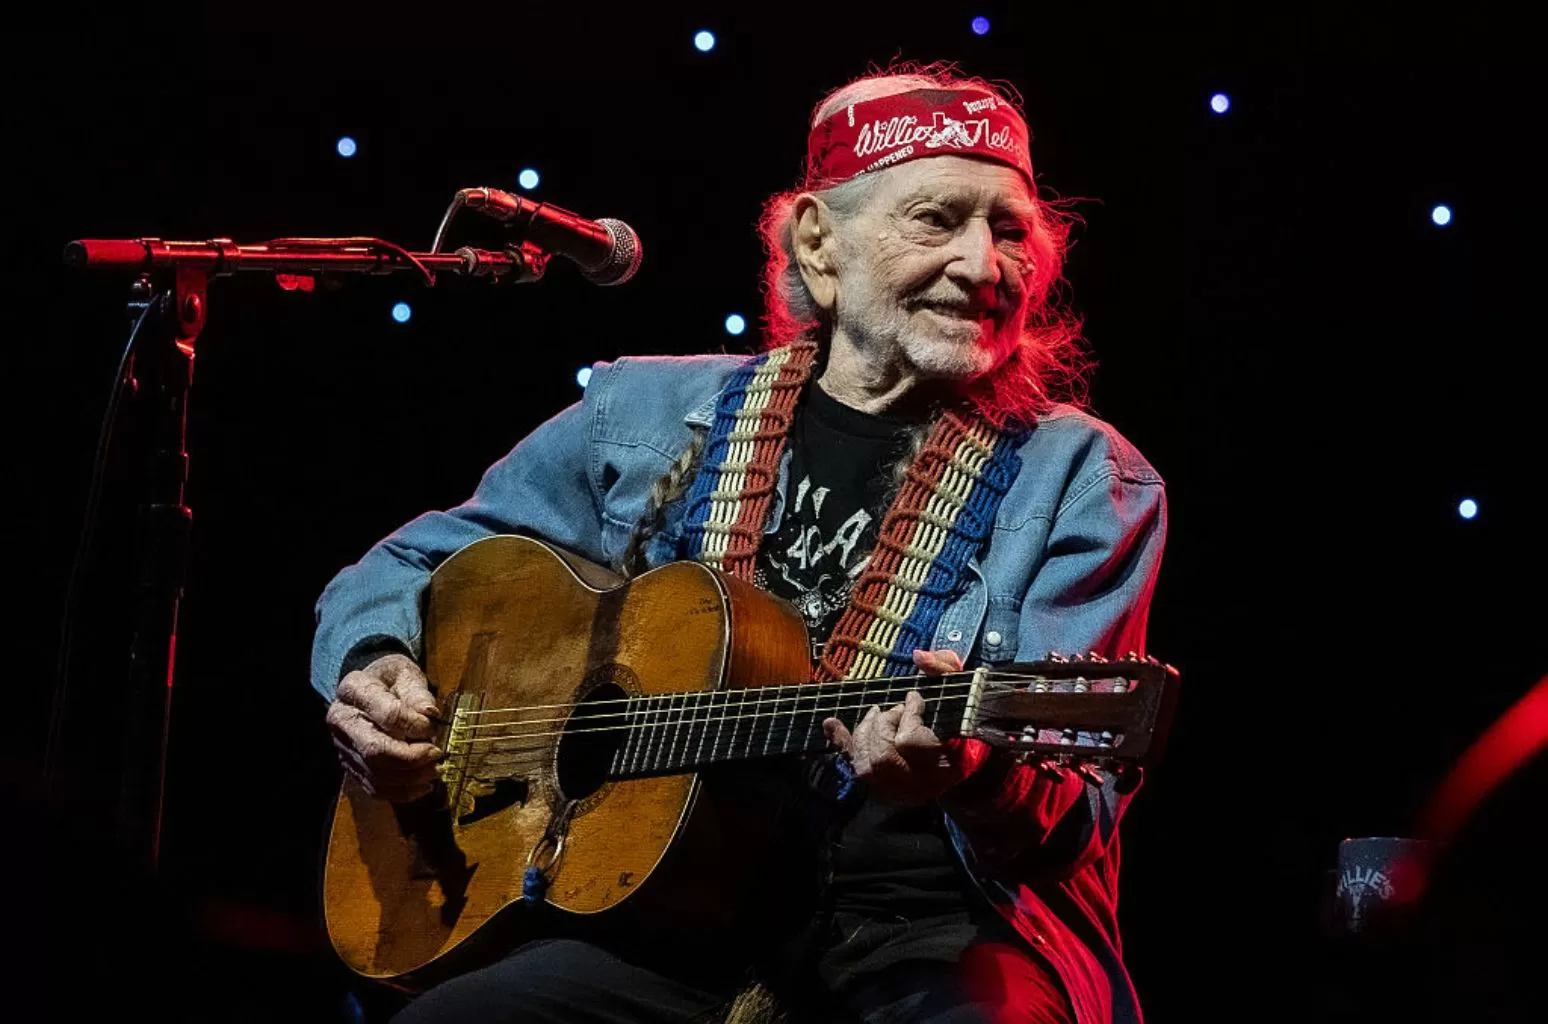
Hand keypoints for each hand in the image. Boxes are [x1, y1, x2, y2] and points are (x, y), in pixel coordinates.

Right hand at [326, 652, 441, 802]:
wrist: (371, 688)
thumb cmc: (391, 680)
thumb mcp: (405, 674)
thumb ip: (417, 693)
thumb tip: (430, 714)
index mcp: (354, 690)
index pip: (386, 714)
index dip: (414, 725)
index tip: (434, 727)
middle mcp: (342, 720)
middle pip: (375, 749)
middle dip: (411, 758)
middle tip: (437, 754)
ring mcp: (343, 747)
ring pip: (375, 774)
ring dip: (410, 778)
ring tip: (434, 771)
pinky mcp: (351, 766)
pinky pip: (374, 788)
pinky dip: (401, 793)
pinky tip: (423, 787)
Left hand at [822, 649, 965, 802]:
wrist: (968, 764)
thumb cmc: (966, 724)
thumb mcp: (965, 692)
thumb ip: (944, 670)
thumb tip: (919, 656)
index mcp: (947, 763)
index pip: (910, 742)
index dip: (908, 715)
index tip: (913, 699)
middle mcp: (920, 784)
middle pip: (883, 756)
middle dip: (884, 724)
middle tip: (895, 709)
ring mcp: (899, 792)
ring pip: (865, 767)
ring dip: (866, 732)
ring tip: (878, 715)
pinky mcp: (883, 790)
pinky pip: (854, 768)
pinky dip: (842, 743)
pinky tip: (832, 725)